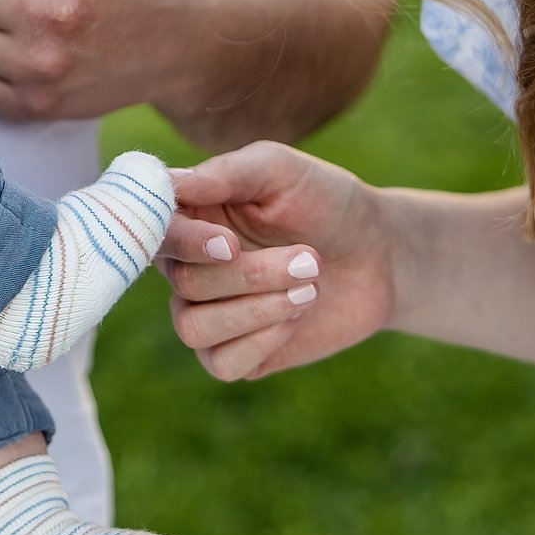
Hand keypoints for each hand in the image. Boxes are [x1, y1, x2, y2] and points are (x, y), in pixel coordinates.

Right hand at [161, 142, 395, 380]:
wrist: (380, 255)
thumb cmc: (325, 201)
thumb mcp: (281, 171)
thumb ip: (225, 173)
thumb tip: (169, 183)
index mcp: (191, 217)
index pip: (154, 233)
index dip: (184, 243)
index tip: (231, 244)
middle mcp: (189, 265)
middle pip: (184, 282)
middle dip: (251, 275)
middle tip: (311, 259)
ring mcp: (210, 312)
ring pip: (193, 328)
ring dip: (256, 310)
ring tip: (309, 290)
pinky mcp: (237, 353)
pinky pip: (220, 363)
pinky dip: (260, 341)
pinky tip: (295, 317)